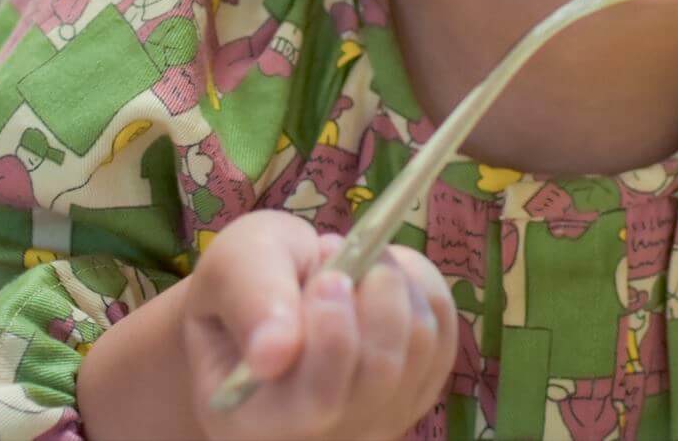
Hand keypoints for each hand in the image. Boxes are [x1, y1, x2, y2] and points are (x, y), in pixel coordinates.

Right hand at [181, 210, 458, 440]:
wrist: (280, 295)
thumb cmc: (252, 284)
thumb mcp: (234, 267)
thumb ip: (250, 298)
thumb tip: (275, 352)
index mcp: (258, 421)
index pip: (318, 402)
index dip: (332, 332)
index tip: (327, 278)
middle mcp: (324, 436)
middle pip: (381, 369)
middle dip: (372, 288)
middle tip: (336, 254)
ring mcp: (377, 419)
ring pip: (419, 342)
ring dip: (393, 280)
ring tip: (350, 268)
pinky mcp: (417, 389)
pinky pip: (443, 326)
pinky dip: (419, 284)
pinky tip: (377, 281)